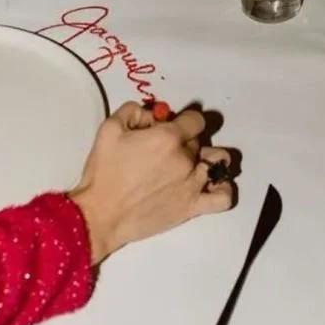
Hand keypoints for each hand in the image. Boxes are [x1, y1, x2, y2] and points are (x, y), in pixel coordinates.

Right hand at [69, 103, 233, 263]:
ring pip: (218, 162)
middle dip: (184, 140)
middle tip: (163, 150)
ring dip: (208, 158)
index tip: (167, 128)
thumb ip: (134, 110)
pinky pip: (223, 196)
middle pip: (199, 140)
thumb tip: (154, 114)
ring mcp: (192, 184)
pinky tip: (210, 185)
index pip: (194, 119)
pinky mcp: (192, 207)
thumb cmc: (103, 172)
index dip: (182, 120)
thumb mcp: (109, 128)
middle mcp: (185, 159)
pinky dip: (222, 188)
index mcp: (168, 137)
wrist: (100, 214)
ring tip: (193, 164)